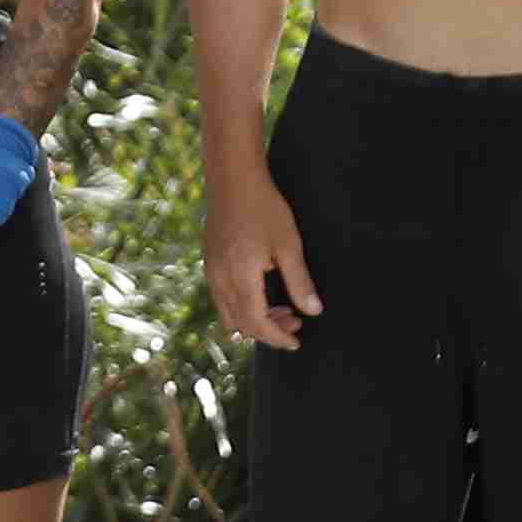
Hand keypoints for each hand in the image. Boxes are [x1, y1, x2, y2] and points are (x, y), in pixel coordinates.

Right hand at [205, 165, 319, 351]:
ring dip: (253, 320)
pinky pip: (221, 298)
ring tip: (281, 309)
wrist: (233, 179)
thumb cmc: (264, 208)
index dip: (277, 337)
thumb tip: (313, 311)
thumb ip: (299, 281)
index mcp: (241, 276)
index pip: (256, 323)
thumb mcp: (288, 245)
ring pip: (228, 314)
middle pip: (241, 323)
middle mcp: (220, 279)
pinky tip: (260, 293)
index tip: (296, 342)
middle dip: (268, 331)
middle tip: (295, 323)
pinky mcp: (209, 263)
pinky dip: (241, 306)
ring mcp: (211, 271)